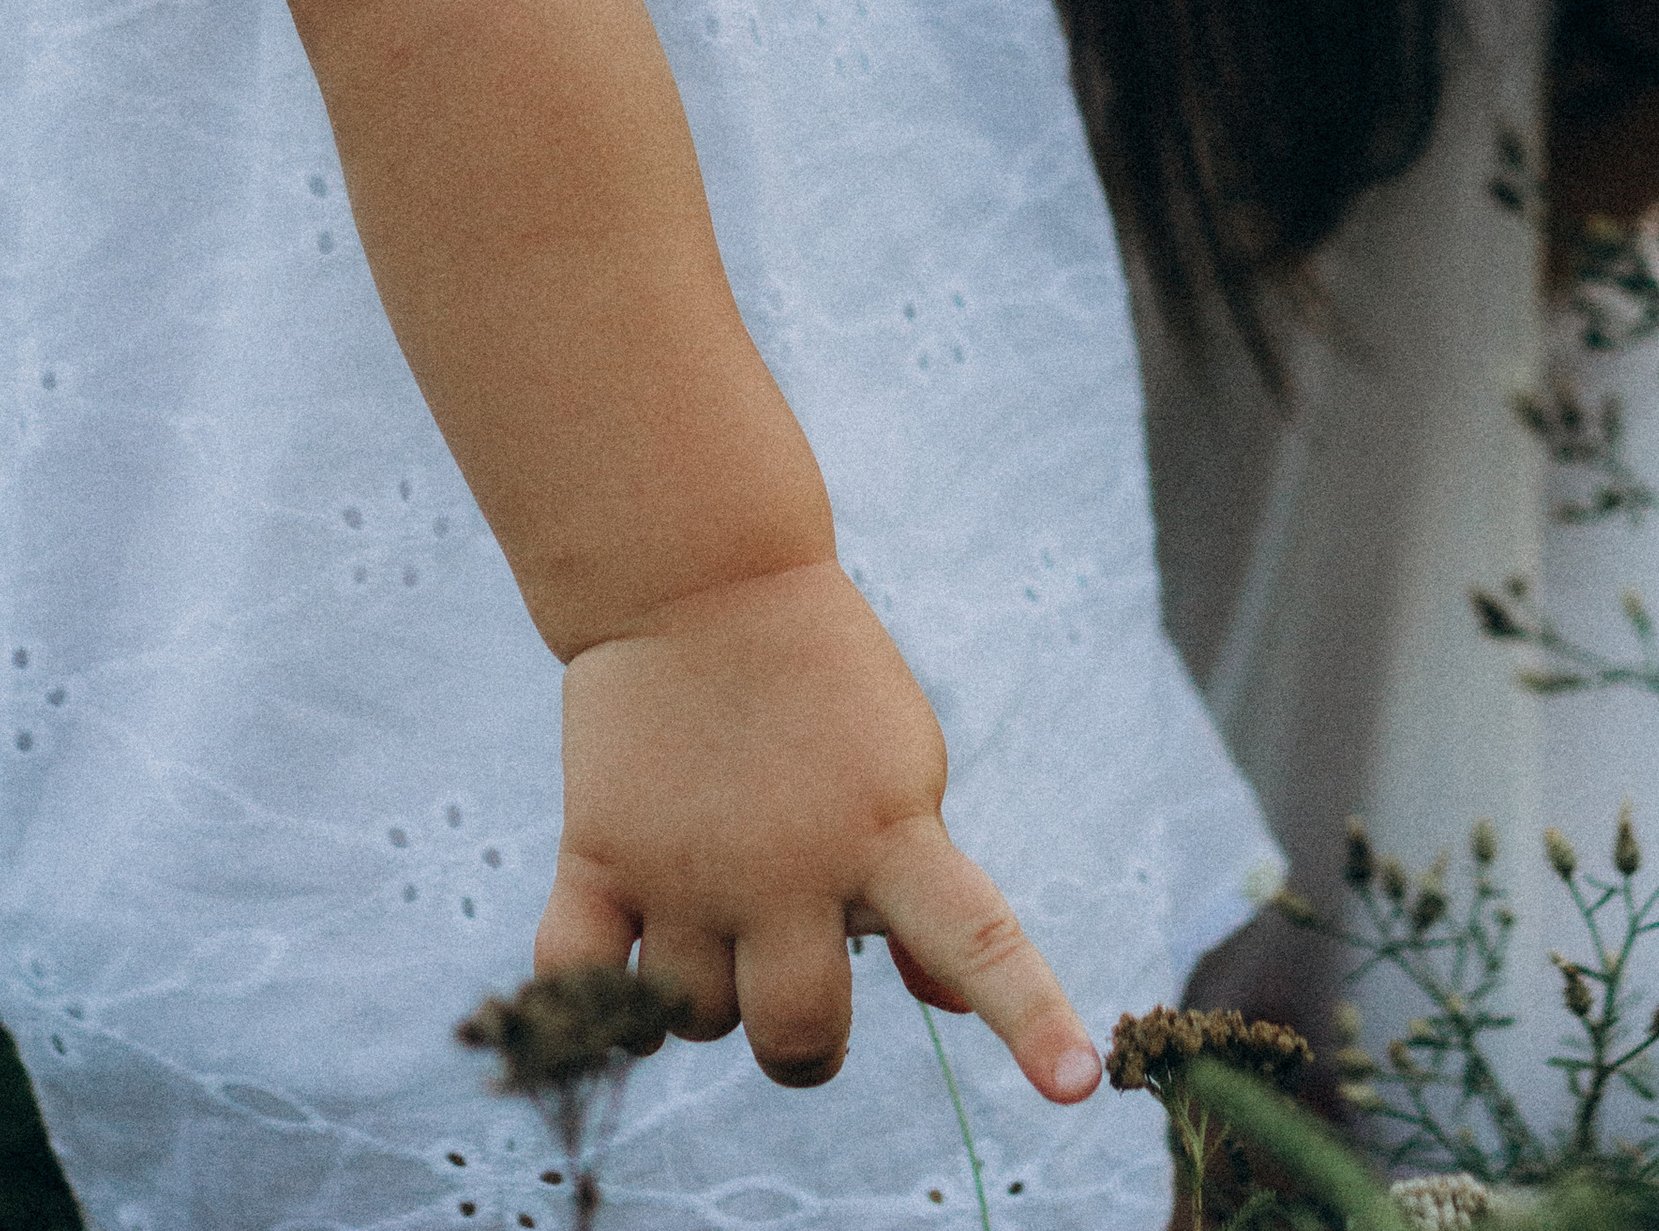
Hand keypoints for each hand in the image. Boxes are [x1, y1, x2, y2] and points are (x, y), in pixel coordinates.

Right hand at [536, 558, 1103, 1101]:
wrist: (702, 574)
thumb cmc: (823, 681)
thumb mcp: (900, 769)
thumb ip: (923, 894)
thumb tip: (950, 1006)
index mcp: (890, 830)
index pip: (979, 939)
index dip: (1031, 1018)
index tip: (1077, 1085)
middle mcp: (792, 864)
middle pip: (800, 1035)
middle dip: (805, 1042)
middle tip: (795, 985)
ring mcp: (691, 866)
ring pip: (696, 1022)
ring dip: (706, 998)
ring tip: (711, 916)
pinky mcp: (601, 855)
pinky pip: (582, 982)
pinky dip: (599, 996)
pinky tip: (625, 954)